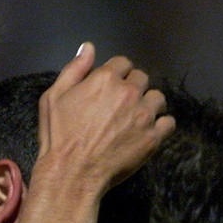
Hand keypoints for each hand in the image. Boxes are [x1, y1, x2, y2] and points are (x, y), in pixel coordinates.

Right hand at [35, 42, 174, 197]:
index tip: (110, 88)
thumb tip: (88, 47)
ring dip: (148, 106)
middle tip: (120, 107)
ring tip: (135, 120)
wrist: (71, 174)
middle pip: (142, 78)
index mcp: (105, 79)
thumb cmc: (58, 137)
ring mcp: (143, 115)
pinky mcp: (152, 138)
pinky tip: (147, 133)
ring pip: (157, 99)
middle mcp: (128, 92)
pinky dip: (160, 126)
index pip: (123, 63)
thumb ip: (74, 69)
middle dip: (132, 89)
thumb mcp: (53, 98)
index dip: (116, 75)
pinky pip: (169, 123)